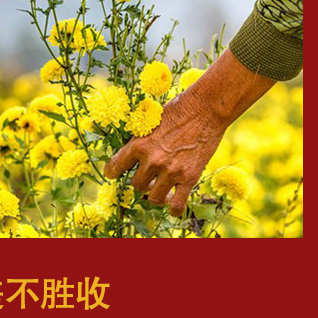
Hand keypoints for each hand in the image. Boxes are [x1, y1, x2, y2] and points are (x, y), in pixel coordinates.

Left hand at [104, 50, 274, 215]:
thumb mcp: (151, 121)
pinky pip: (177, 205)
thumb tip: (134, 155)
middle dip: (141, 182)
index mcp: (138, 144)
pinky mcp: (189, 178)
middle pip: (136, 185)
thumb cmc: (177, 109)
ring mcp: (170, 172)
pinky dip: (173, 208)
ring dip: (155, 195)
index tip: (113, 174)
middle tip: (148, 178)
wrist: (204, 109)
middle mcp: (152, 160)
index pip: (116, 166)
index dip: (113, 172)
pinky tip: (173, 203)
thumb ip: (142, 140)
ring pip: (153, 198)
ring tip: (160, 189)